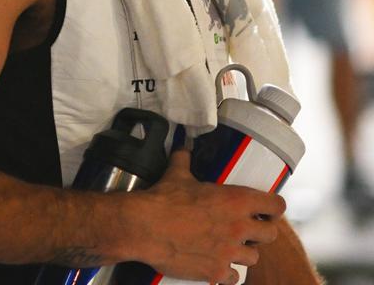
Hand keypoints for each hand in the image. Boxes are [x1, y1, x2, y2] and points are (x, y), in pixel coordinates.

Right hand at [129, 149, 284, 284]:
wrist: (145, 227)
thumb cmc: (162, 201)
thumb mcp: (177, 174)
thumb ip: (185, 160)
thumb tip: (183, 148)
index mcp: (235, 200)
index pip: (276, 205)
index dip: (273, 208)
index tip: (267, 210)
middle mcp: (238, 227)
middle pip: (271, 234)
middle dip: (261, 232)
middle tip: (247, 230)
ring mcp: (229, 252)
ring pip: (253, 257)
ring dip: (242, 253)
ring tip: (228, 247)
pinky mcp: (217, 271)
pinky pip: (233, 277)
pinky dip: (226, 273)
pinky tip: (215, 264)